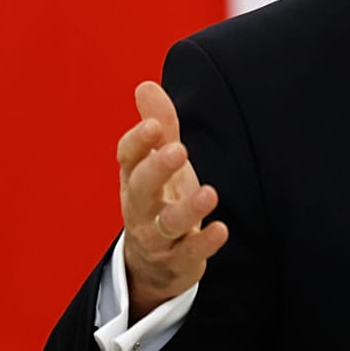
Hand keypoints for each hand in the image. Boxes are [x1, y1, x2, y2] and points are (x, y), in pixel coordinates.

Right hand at [117, 81, 228, 320]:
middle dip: (156, 169)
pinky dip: (205, 244)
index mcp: (134, 179)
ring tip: (210, 193)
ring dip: (187, 209)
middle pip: (140, 188)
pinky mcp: (178, 261)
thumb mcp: (159, 163)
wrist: (152, 265)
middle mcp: (140, 207)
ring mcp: (158, 237)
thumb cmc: (159, 200)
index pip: (128, 158)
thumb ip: (159, 126)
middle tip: (178, 149)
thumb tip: (146, 86)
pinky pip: (189, 254)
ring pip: (166, 224)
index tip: (154, 125)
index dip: (138, 142)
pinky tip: (221, 229)